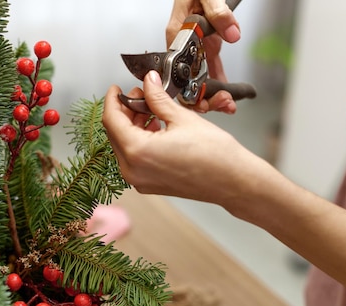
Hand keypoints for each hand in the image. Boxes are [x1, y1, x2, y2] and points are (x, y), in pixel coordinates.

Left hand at [103, 70, 267, 208]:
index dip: (113, 100)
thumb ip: (158, 98)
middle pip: (115, 134)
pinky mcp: (149, 185)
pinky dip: (140, 140)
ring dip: (133, 125)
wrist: (233, 181)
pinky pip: (135, 158)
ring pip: (125, 146)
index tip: (116, 88)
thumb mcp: (182, 118)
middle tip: (141, 93)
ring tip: (152, 108)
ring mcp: (140, 181)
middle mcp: (133, 170)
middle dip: (125, 111)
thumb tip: (148, 81)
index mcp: (137, 152)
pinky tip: (156, 127)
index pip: (111, 120)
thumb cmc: (214, 154)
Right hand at [167, 0, 240, 112]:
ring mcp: (195, 46)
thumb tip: (232, 33)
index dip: (190, 90)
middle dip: (204, 97)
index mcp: (176, 33)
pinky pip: (211, 68)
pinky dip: (220, 82)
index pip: (179, 70)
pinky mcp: (206, 44)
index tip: (204, 101)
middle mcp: (183, 44)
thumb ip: (218, 13)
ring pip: (200, 78)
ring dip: (213, 94)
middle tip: (223, 104)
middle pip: (189, 80)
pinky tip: (230, 93)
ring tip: (229, 104)